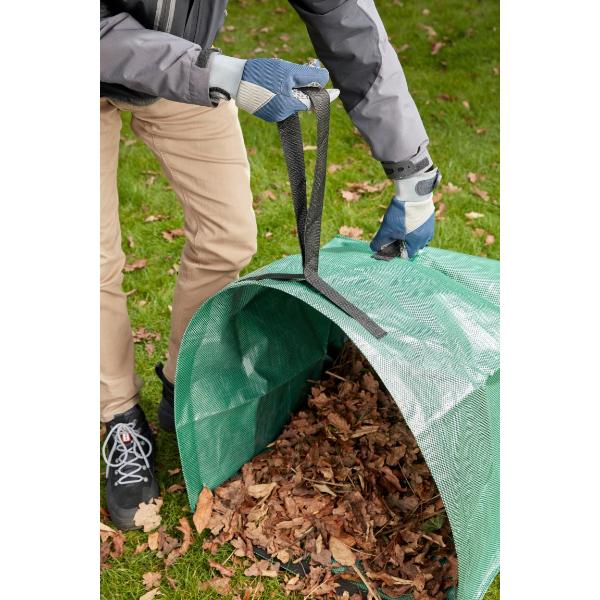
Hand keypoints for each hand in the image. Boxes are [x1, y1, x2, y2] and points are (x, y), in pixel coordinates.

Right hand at [209, 54, 329, 121]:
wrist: (233, 79)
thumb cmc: (262, 74)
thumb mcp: (288, 71)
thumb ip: (308, 76)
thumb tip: (325, 78)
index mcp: (289, 106)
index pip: (312, 102)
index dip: (324, 95)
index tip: (337, 92)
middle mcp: (282, 115)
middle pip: (300, 99)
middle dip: (303, 86)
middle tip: (303, 68)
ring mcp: (272, 115)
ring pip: (289, 100)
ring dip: (290, 87)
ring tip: (278, 74)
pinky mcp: (264, 112)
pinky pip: (279, 101)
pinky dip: (281, 92)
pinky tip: (271, 81)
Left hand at [370, 167, 440, 258]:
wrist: (413, 193)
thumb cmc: (400, 214)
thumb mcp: (386, 230)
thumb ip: (379, 242)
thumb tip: (374, 249)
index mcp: (417, 243)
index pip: (406, 255)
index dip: (395, 252)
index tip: (388, 244)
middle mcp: (426, 237)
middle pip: (412, 247)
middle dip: (402, 244)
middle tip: (393, 235)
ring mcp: (429, 227)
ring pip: (417, 237)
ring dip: (408, 236)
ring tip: (399, 227)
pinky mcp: (429, 218)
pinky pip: (421, 228)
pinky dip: (413, 227)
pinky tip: (405, 220)